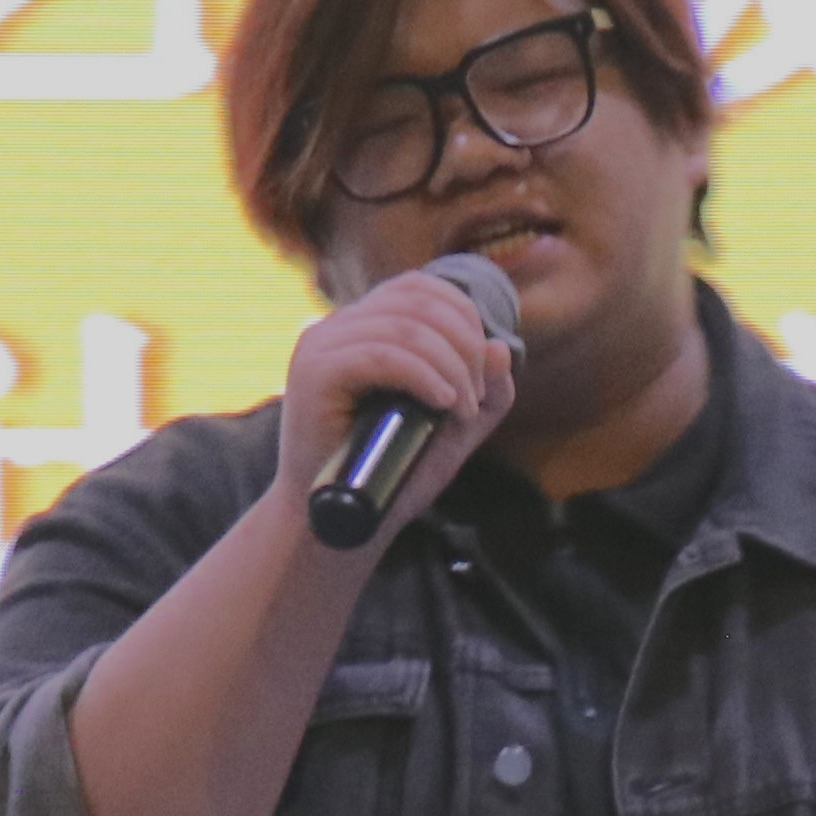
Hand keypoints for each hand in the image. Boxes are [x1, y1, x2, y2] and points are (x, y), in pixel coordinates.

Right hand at [269, 264, 517, 541]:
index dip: (463, 318)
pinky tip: (443, 403)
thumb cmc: (390, 478)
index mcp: (362, 327)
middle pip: (417, 302)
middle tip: (476, 397)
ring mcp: (320, 346)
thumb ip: (484, 395)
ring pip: (404, 328)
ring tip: (462, 410)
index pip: (419, 288)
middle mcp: (337, 327)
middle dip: (464, 345)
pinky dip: (422, 375)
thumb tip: (501, 348)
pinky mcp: (313, 373)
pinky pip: (380, 355)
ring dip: (450, 366)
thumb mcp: (452, 433)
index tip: (481, 375)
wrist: (337, 526)